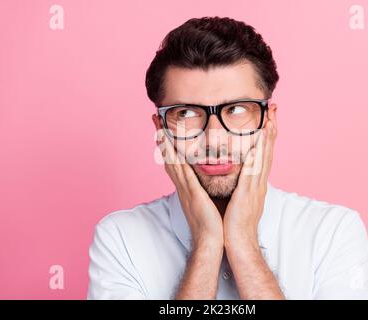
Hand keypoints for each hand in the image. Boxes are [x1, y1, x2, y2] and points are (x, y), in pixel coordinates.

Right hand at [157, 131, 223, 248]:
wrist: (212, 241)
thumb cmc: (212, 223)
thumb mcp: (207, 200)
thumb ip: (205, 188)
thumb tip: (209, 178)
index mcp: (187, 187)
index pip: (175, 162)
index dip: (168, 145)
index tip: (163, 129)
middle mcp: (182, 186)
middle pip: (169, 157)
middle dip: (162, 138)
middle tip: (155, 120)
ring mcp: (185, 189)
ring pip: (172, 161)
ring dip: (165, 143)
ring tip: (159, 126)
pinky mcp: (192, 193)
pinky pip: (182, 171)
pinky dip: (176, 157)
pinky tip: (172, 145)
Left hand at [223, 113, 276, 248]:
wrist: (237, 241)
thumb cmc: (236, 220)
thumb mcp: (241, 197)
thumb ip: (241, 182)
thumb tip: (237, 170)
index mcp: (257, 182)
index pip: (264, 153)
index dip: (267, 134)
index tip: (269, 117)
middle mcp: (259, 182)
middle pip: (268, 151)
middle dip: (271, 129)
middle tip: (273, 110)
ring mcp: (255, 188)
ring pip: (263, 158)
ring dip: (266, 138)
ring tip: (268, 120)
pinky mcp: (247, 194)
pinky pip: (251, 174)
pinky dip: (254, 159)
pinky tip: (255, 146)